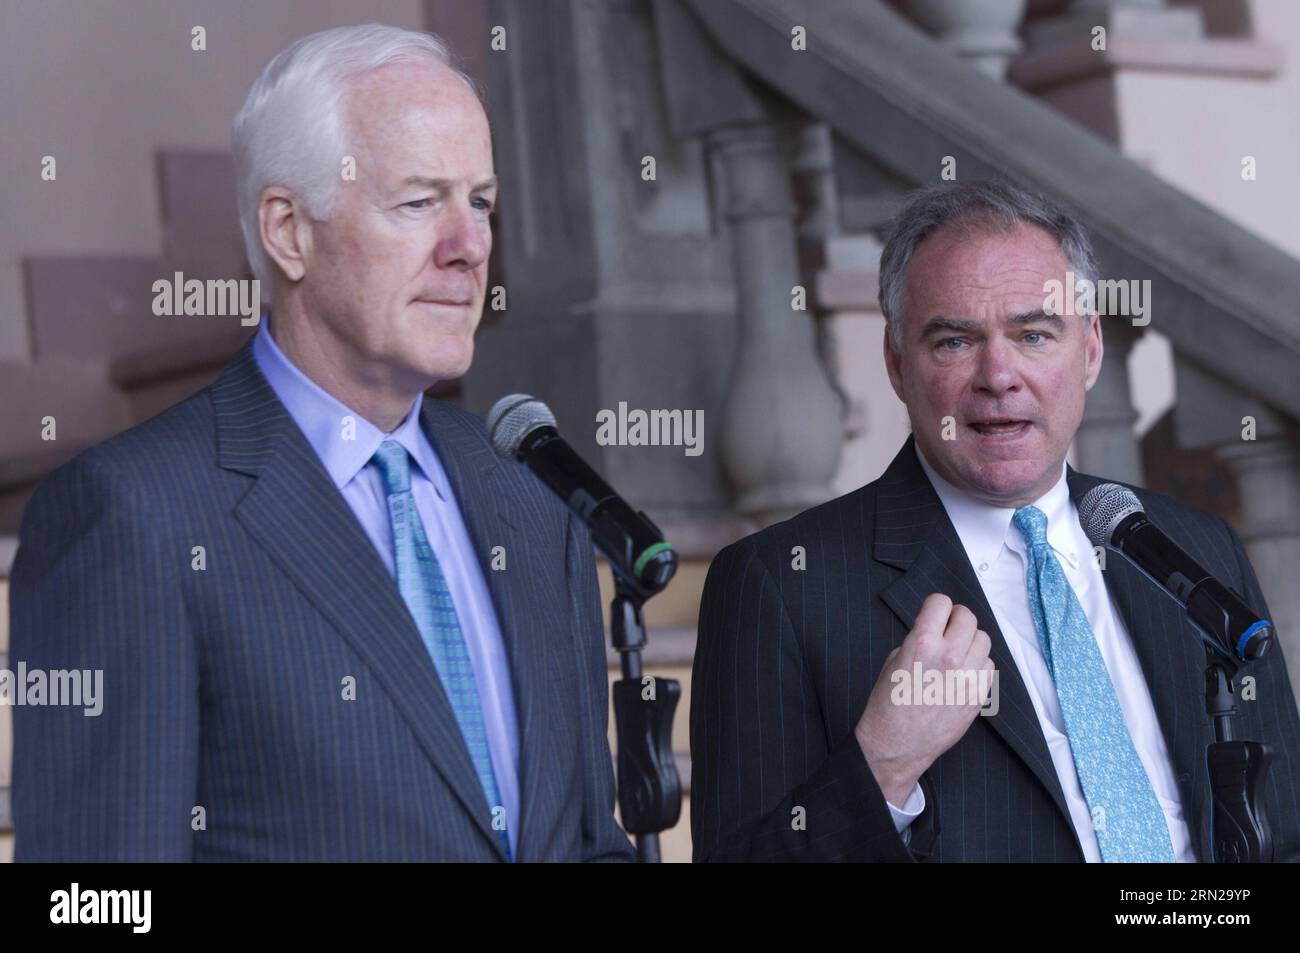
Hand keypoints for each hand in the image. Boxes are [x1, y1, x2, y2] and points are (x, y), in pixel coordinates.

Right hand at [854, 593, 994, 804]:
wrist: (896, 744)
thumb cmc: (889, 703)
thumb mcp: (895, 659)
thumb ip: (920, 638)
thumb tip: (939, 628)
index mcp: (922, 643)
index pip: (942, 602)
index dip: (936, 607)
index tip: (933, 615)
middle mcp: (949, 657)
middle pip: (968, 617)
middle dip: (955, 620)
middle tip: (946, 631)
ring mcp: (967, 678)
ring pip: (984, 639)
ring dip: (970, 641)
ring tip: (955, 654)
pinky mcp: (978, 695)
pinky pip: (989, 666)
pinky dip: (978, 665)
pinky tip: (962, 674)